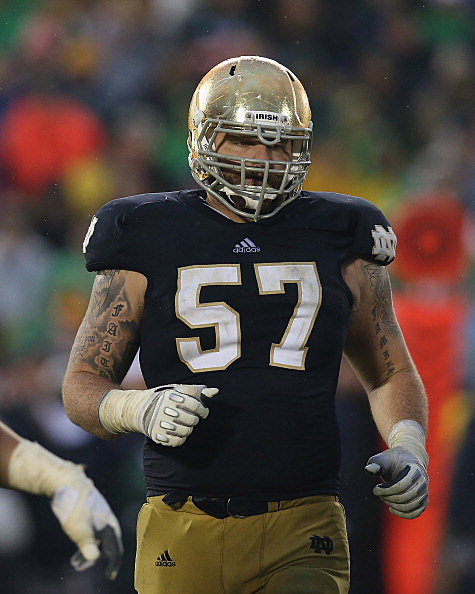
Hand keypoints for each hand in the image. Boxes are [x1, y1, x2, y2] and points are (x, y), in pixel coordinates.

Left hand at [51, 473, 122, 579]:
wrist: (68, 481)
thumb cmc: (75, 507)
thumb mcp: (79, 530)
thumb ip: (88, 546)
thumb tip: (94, 558)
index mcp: (109, 525)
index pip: (117, 549)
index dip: (114, 564)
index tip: (109, 576)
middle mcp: (107, 519)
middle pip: (108, 544)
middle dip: (98, 558)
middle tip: (85, 568)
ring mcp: (99, 513)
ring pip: (98, 536)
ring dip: (88, 550)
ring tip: (74, 562)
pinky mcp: (90, 508)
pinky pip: (92, 528)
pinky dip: (85, 539)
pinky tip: (75, 538)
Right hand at [99, 383, 218, 444]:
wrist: (139, 409)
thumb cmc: (164, 398)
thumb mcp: (178, 390)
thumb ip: (196, 391)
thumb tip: (215, 391)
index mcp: (172, 396)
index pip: (196, 405)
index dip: (203, 409)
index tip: (202, 411)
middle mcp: (166, 410)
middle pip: (192, 420)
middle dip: (194, 419)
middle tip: (191, 417)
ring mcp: (161, 424)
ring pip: (187, 432)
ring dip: (188, 429)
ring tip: (183, 424)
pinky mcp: (157, 436)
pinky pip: (178, 442)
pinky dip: (180, 438)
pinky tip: (176, 432)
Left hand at [366, 446, 428, 518]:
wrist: (406, 460)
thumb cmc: (393, 460)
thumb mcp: (384, 458)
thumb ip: (376, 463)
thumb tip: (368, 470)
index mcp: (415, 469)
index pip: (402, 485)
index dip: (387, 490)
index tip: (375, 489)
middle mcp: (423, 481)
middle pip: (406, 496)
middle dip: (389, 497)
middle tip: (379, 493)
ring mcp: (424, 491)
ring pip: (411, 506)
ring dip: (395, 505)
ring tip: (384, 498)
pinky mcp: (423, 500)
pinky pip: (416, 512)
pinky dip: (403, 514)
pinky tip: (391, 508)